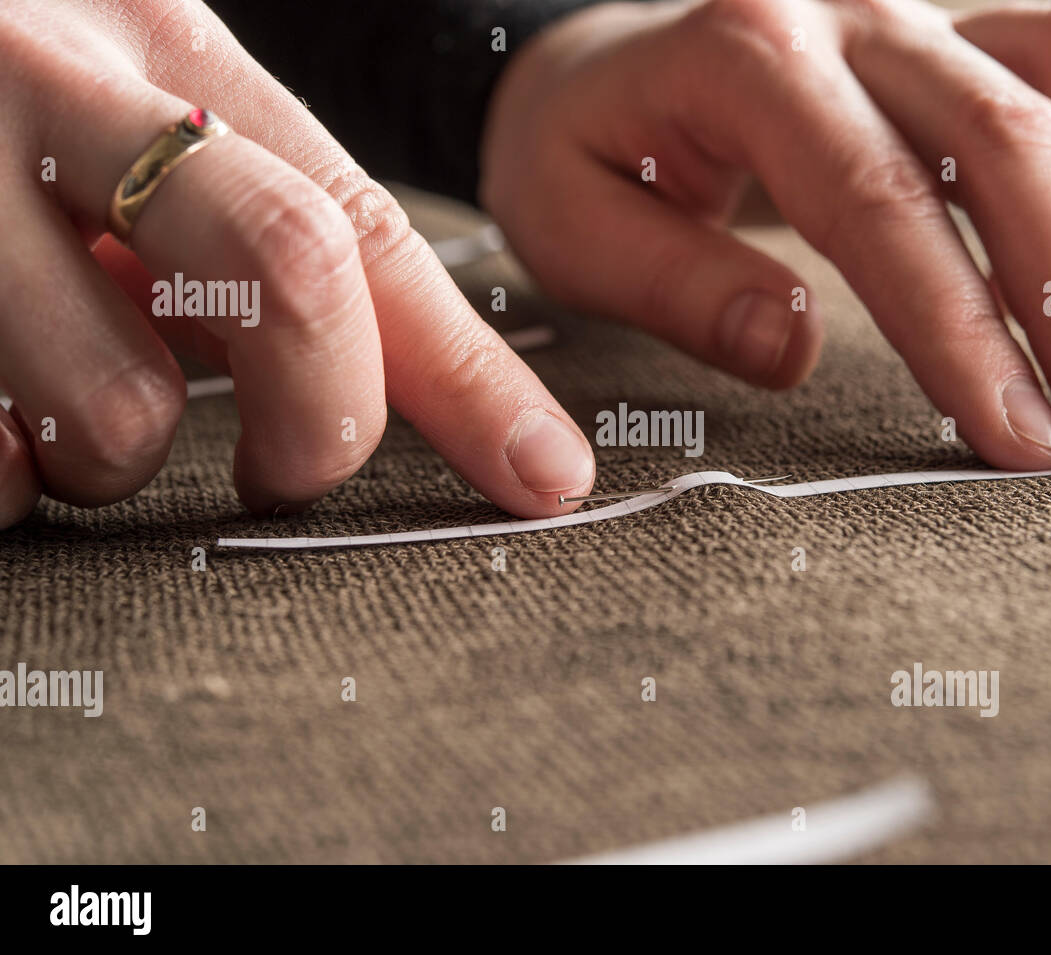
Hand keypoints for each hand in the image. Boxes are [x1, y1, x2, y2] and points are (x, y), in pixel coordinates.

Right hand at [0, 0, 595, 529]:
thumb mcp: (130, 128)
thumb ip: (247, 227)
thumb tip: (386, 387)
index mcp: (165, 49)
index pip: (366, 230)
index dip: (474, 375)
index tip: (548, 476)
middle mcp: (54, 81)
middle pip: (292, 275)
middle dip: (318, 418)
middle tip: (288, 460)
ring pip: (122, 411)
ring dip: (121, 456)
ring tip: (70, 403)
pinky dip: (4, 477)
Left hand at [481, 0, 1050, 469]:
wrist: (597, 62)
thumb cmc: (582, 150)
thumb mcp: (574, 225)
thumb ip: (673, 283)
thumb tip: (797, 347)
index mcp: (744, 55)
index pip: (877, 198)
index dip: (961, 327)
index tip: (1019, 440)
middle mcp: (848, 12)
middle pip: (1006, 138)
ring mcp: (913, 10)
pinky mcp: (954, 30)